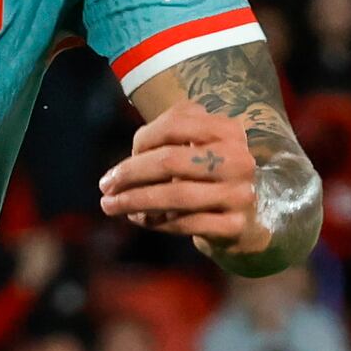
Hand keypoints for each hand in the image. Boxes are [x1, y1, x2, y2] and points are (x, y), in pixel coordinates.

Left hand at [100, 100, 301, 243]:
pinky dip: (156, 223)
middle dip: (130, 173)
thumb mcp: (191, 146)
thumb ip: (162, 140)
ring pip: (176, 195)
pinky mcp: (235, 225)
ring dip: (135, 201)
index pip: (174, 125)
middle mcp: (238, 159)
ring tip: (110, 206)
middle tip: (104, 186)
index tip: (120, 160)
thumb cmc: (207, 174)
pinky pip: (185, 223)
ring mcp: (240, 194)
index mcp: (227, 130)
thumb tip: (123, 168)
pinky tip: (138, 220)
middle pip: (171, 161)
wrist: (246, 216)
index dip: (140, 140)